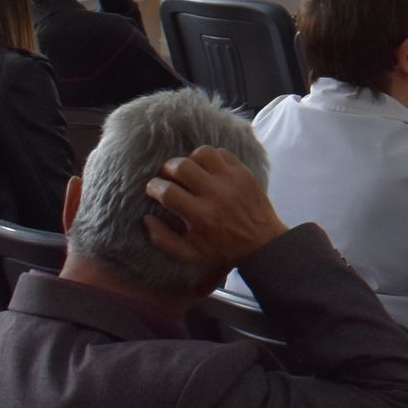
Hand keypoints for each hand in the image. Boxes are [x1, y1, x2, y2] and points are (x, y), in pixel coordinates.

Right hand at [142, 146, 288, 271]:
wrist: (261, 243)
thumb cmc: (221, 250)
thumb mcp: (188, 254)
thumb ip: (162, 239)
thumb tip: (146, 218)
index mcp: (200, 216)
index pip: (168, 192)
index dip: (154, 188)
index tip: (152, 190)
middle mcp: (215, 195)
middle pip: (182, 167)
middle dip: (168, 169)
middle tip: (168, 177)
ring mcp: (231, 181)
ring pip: (202, 153)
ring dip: (190, 159)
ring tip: (188, 170)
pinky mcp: (243, 173)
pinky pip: (221, 153)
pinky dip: (210, 158)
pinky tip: (207, 170)